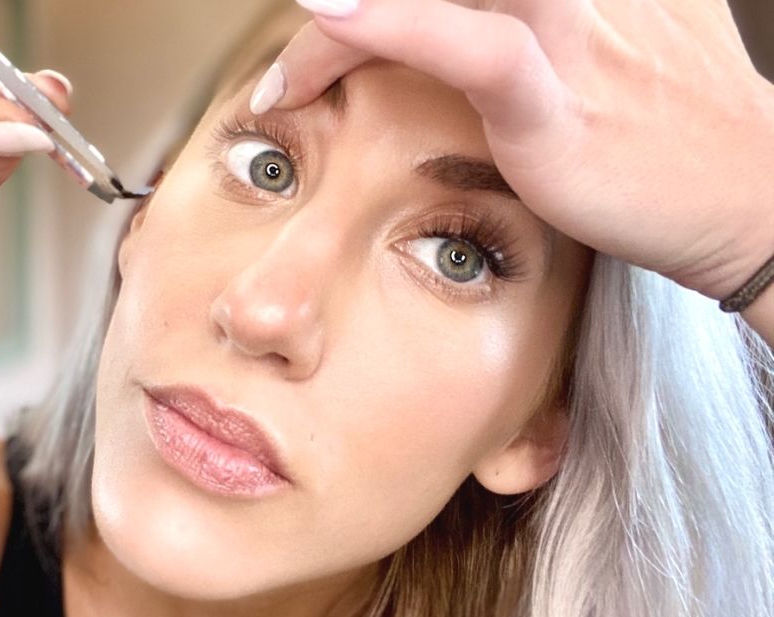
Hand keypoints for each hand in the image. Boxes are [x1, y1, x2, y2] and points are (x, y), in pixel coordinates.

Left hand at [261, 0, 773, 299]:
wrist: (750, 200)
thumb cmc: (678, 131)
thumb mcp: (628, 39)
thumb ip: (553, 20)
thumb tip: (481, 25)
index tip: (336, 9)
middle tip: (305, 18)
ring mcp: (565, 28)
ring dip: (341, 14)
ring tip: (287, 59)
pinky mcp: (550, 95)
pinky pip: (462, 43)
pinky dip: (385, 26)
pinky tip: (327, 14)